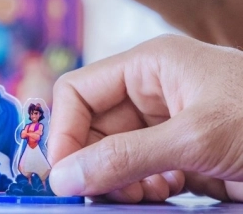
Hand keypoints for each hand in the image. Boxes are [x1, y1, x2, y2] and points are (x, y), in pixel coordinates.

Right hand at [47, 35, 242, 202]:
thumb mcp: (195, 138)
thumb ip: (125, 156)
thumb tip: (65, 177)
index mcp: (149, 66)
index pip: (79, 91)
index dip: (64, 130)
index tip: (65, 174)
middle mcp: (152, 91)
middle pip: (93, 126)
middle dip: (94, 161)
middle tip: (103, 194)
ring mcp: (168, 124)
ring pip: (114, 152)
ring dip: (118, 178)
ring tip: (142, 193)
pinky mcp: (185, 155)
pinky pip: (141, 171)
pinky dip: (141, 187)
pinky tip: (164, 193)